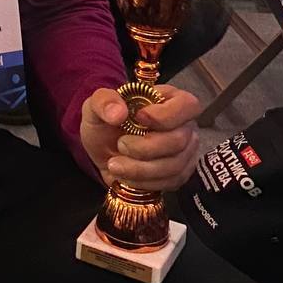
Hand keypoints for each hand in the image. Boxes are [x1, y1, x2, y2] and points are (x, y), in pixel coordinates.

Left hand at [80, 85, 201, 191]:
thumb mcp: (96, 106)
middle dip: (143, 148)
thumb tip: (118, 113)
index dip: (164, 115)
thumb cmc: (106, 123)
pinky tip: (126, 175)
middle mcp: (184, 124)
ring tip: (115, 164)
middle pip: (178, 140)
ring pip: (174, 166)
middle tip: (120, 144)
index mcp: (170, 99)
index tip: (139, 118)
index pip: (186, 105)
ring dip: (139, 169)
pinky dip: (143, 182)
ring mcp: (185, 151)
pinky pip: (170, 183)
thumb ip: (103, 101)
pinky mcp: (180, 173)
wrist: (104, 151)